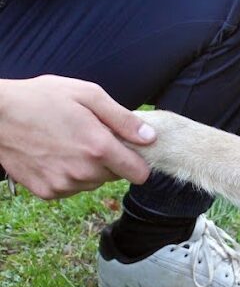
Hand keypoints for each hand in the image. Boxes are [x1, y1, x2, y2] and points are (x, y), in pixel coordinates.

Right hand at [0, 75, 156, 199]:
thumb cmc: (42, 99)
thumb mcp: (88, 95)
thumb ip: (123, 119)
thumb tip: (150, 138)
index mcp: (99, 148)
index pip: (140, 174)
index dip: (137, 161)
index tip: (128, 149)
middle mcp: (83, 172)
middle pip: (115, 177)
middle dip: (110, 160)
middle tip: (89, 137)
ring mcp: (63, 184)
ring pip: (92, 183)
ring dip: (88, 168)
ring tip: (69, 143)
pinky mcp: (46, 192)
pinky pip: (71, 188)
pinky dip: (68, 176)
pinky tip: (54, 155)